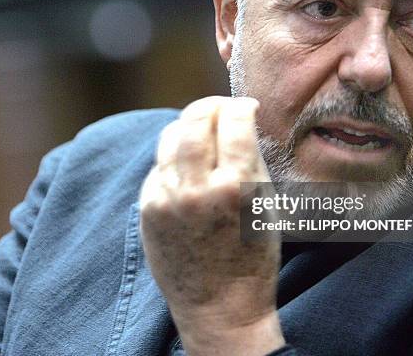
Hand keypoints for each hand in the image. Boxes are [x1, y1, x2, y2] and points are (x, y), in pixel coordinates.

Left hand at [139, 96, 284, 355]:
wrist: (219, 305)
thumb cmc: (252, 257)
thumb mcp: (266, 206)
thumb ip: (250, 161)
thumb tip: (238, 122)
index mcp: (237, 187)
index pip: (233, 121)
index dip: (240, 106)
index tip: (244, 107)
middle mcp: (197, 189)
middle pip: (194, 120)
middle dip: (209, 107)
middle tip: (219, 109)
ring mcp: (166, 198)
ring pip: (170, 137)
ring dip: (188, 127)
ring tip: (201, 132)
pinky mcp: (147, 208)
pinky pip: (159, 166)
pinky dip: (174, 159)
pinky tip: (188, 168)